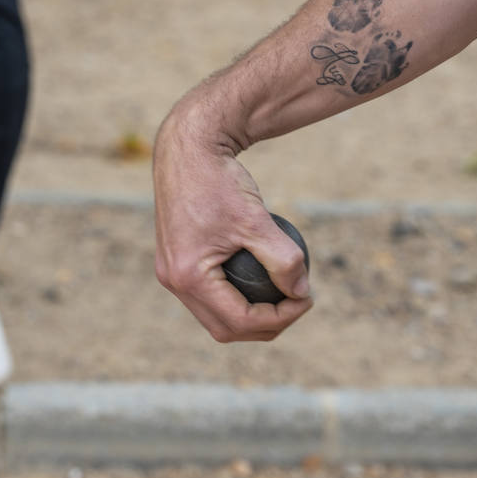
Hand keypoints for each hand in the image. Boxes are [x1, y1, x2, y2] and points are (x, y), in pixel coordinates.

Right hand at [152, 96, 312, 341]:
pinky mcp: (174, 261)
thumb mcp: (256, 220)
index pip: (239, 321)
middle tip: (296, 303)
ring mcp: (170, 272)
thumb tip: (302, 293)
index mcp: (188, 276)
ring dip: (248, 317)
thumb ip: (283, 259)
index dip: (280, 318)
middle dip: (265, 325)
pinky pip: (206, 295)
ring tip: (281, 298)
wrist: (187, 149)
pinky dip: (233, 298)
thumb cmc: (218, 180)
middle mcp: (173, 281)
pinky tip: (258, 281)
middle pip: (224, 328)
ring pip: (214, 316)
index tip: (306, 298)